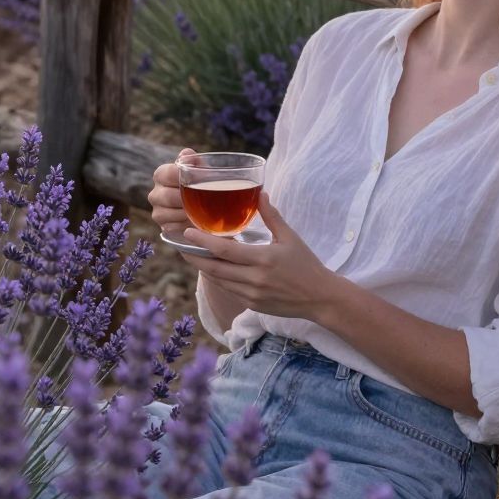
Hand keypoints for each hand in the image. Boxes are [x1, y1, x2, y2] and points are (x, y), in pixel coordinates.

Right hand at [148, 149, 196, 236]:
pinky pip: (173, 227)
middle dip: (187, 198)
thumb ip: (194, 161)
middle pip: (168, 196)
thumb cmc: (201, 183)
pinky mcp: (163, 226)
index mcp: (161, 174)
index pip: (168, 173)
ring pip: (169, 213)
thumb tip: (186, 153)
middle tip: (204, 199)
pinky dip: (186, 224)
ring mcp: (157, 211)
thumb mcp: (201, 170)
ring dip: (188, 213)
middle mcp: (154, 193)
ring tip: (201, 210)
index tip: (199, 180)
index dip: (184, 177)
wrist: (205, 206)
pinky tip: (194, 220)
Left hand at [176, 195, 337, 321]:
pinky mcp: (252, 304)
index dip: (202, 242)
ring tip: (190, 255)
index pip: (224, 250)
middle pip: (214, 267)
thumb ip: (272, 216)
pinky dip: (217, 279)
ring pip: (218, 280)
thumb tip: (260, 194)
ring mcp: (251, 294)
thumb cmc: (307, 264)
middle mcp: (254, 278)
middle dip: (193, 256)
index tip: (187, 232)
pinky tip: (212, 269)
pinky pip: (228, 290)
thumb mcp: (290, 237)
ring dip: (203, 268)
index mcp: (263, 258)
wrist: (319, 297)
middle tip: (179, 245)